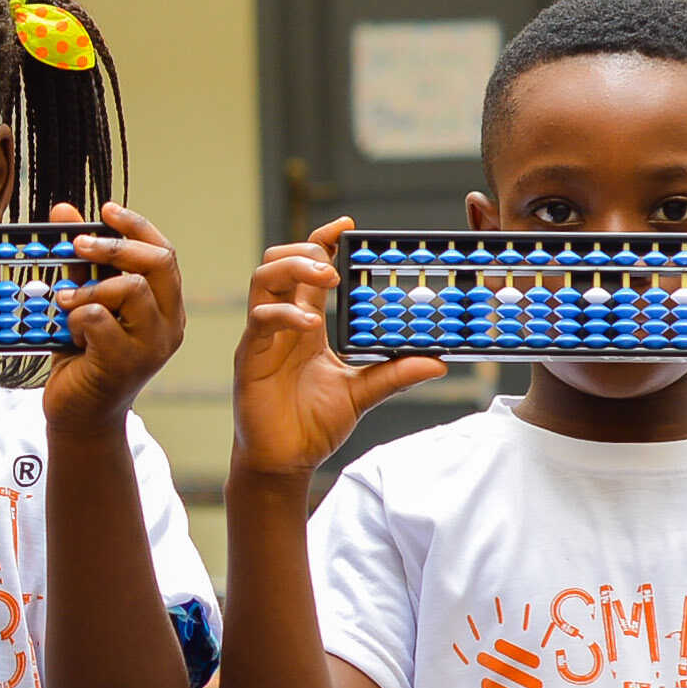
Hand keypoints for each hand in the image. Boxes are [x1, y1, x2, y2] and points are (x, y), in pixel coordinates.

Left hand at [42, 202, 185, 431]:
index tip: (105, 210)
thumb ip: (80, 261)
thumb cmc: (84, 358)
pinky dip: (77, 317)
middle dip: (114, 246)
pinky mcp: (126, 363)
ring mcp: (152, 346)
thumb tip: (64, 212)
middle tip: (78, 244)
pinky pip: (100, 319)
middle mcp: (169, 325)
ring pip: (132, 288)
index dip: (136, 226)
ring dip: (90, 287)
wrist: (79, 416)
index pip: (164, 253)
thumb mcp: (83, 302)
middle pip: (158, 262)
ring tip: (66, 302)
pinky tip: (69, 332)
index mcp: (166, 307)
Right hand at [230, 217, 444, 479]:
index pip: (308, 268)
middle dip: (306, 250)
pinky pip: (260, 320)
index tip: (348, 226)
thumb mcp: (362, 393)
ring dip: (293, 268)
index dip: (323, 240)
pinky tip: (309, 324)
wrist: (285, 460)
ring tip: (325, 278)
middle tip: (335, 262)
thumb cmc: (313, 424)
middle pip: (278, 261)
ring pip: (262, 279)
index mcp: (306, 324)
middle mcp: (281, 324)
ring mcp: (263, 338)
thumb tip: (435, 362)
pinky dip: (285, 314)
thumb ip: (394, 374)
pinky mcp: (250, 357)